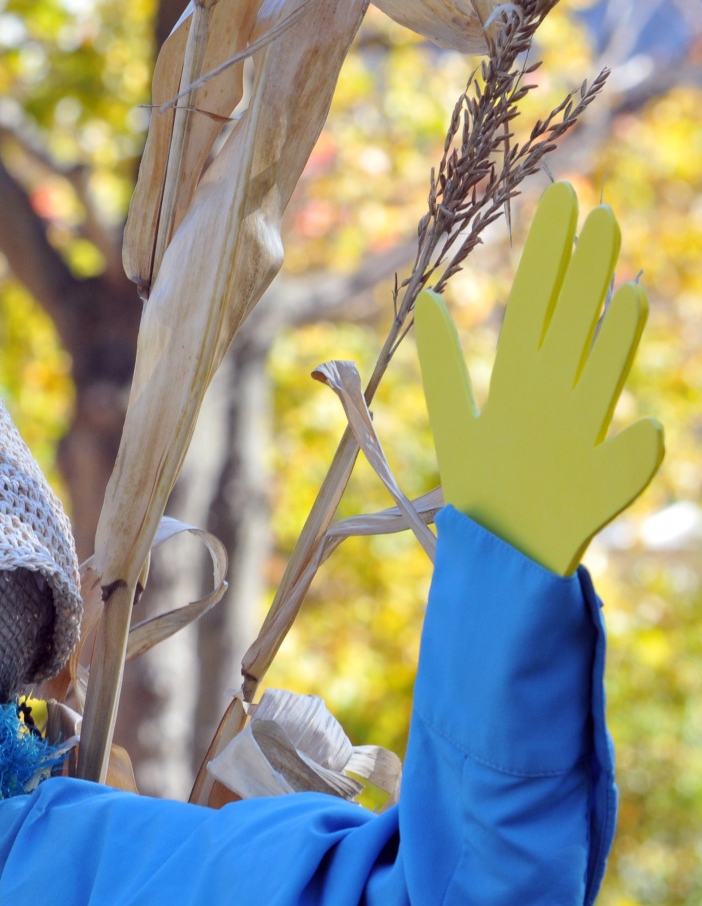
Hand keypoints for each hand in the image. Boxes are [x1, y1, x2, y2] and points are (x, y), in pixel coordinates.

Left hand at [415, 182, 664, 575]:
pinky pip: (620, 443)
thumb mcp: (453, 421)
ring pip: (595, 361)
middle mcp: (554, 396)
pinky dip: (627, 414)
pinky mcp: (599, 473)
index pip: (534, 307)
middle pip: (569, 322)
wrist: (500, 549)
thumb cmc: (484, 489)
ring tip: (617, 264)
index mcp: (519, 382)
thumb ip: (445, 365)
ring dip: (605, 314)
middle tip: (593, 208)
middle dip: (581, 269)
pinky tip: (634, 363)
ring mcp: (579, 430)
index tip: (560, 201)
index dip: (545, 258)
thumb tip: (427, 299)